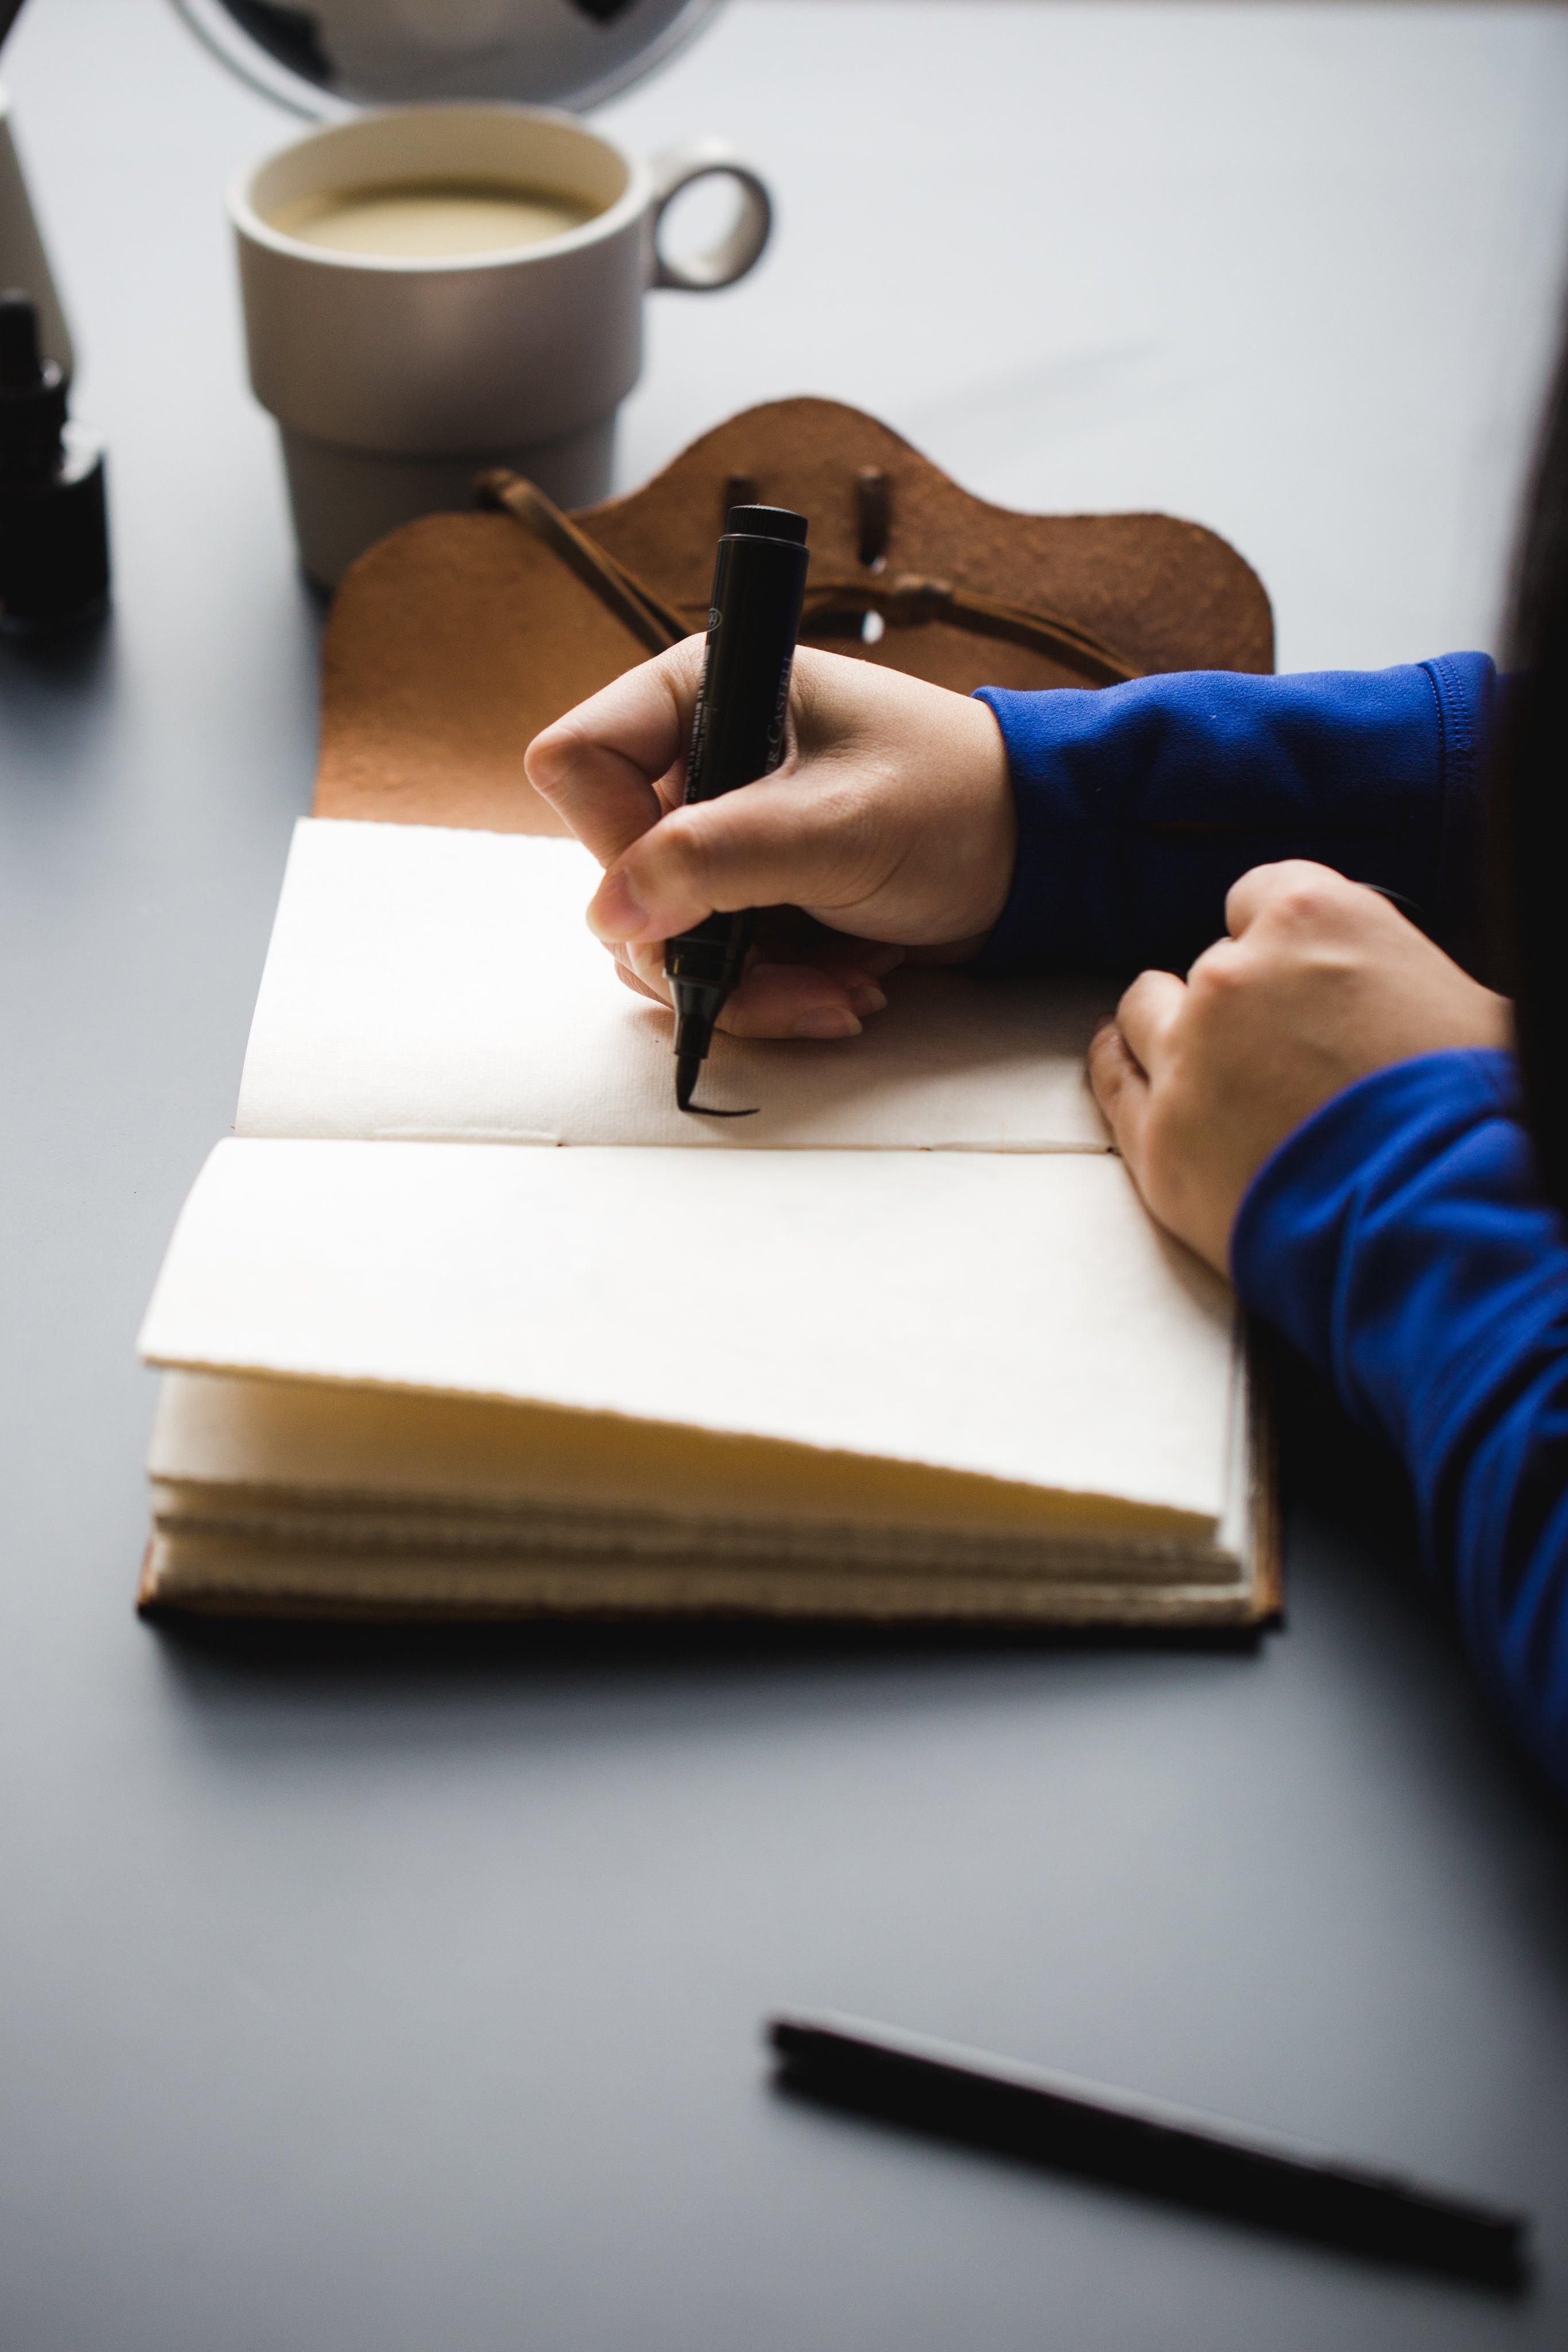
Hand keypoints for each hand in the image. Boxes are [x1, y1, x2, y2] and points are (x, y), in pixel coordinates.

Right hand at [523, 640, 1014, 1039]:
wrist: (1039, 855)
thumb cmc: (955, 803)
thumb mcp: (836, 827)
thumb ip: (716, 860)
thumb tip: (611, 913)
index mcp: (701, 692)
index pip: (580, 764)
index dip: (613, 843)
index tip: (685, 896)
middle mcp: (697, 761)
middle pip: (617, 875)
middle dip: (703, 950)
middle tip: (793, 983)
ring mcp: (721, 836)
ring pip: (662, 939)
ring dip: (749, 989)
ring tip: (845, 991)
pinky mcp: (751, 898)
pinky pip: (715, 967)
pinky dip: (779, 994)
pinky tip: (850, 986)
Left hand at [1088, 862, 1512, 1273]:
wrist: (1433, 1218)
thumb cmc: (1465, 1114)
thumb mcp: (1460, 1006)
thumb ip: (1391, 975)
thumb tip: (1384, 991)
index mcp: (1314, 921)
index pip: (1264, 896)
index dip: (1278, 937)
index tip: (1290, 968)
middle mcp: (1234, 975)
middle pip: (1215, 963)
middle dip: (1242, 996)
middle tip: (1275, 1043)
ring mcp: (1185, 1056)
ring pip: (1147, 1007)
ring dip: (1169, 1021)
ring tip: (1188, 1047)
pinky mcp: (1157, 1137)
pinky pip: (1114, 1080)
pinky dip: (1119, 1065)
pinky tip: (1122, 1058)